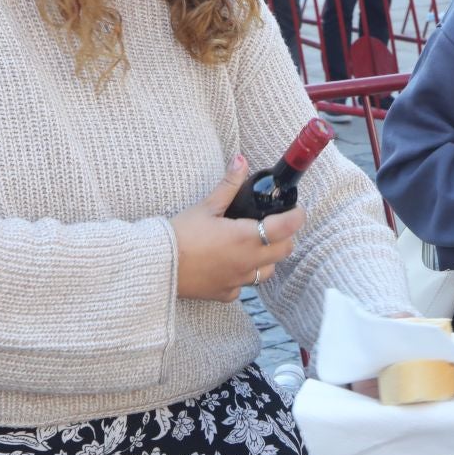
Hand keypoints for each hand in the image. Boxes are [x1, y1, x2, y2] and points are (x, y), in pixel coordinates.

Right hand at [168, 156, 304, 301]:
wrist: (156, 266)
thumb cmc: (180, 235)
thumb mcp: (206, 206)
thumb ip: (229, 184)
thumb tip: (241, 160)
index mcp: (246, 238)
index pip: (288, 227)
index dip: (297, 216)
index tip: (295, 210)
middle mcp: (247, 262)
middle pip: (285, 251)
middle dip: (285, 237)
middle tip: (273, 225)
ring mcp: (238, 280)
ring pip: (268, 271)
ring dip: (267, 258)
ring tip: (252, 245)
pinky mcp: (225, 294)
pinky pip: (244, 286)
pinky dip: (244, 275)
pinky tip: (231, 264)